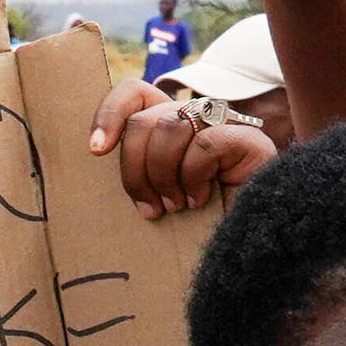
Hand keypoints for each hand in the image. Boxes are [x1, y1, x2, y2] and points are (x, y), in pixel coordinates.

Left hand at [84, 77, 275, 214]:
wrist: (241, 253)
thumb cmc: (190, 229)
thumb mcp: (151, 194)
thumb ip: (133, 168)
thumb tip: (96, 150)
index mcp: (169, 124)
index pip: (134, 92)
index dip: (110, 113)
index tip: (96, 151)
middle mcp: (196, 118)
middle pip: (145, 118)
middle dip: (135, 168)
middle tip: (148, 207)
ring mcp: (224, 125)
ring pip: (171, 125)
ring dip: (163, 175)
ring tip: (174, 206)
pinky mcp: (249, 139)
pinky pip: (204, 143)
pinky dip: (194, 176)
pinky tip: (200, 200)